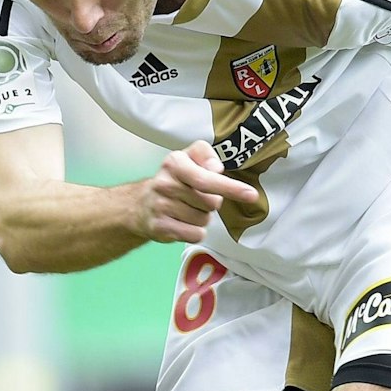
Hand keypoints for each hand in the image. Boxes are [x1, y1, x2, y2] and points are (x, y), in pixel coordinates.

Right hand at [134, 141, 257, 243]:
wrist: (140, 205)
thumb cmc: (174, 181)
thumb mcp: (188, 159)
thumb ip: (205, 156)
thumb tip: (217, 169)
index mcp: (174, 163)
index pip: (206, 179)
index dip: (230, 187)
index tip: (251, 195)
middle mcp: (165, 184)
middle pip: (211, 203)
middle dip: (212, 203)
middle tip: (197, 198)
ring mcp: (160, 206)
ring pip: (204, 220)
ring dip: (202, 218)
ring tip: (187, 210)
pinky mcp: (160, 227)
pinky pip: (194, 234)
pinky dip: (195, 232)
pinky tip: (183, 223)